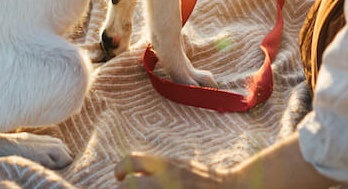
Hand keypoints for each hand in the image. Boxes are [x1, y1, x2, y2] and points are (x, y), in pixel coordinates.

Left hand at [115, 153, 231, 187]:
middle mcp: (164, 178)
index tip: (119, 177)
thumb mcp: (179, 165)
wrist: (228, 188)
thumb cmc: (201, 178)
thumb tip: (134, 172)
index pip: (131, 161)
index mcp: (165, 164)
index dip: (119, 169)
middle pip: (128, 186)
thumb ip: (158, 167)